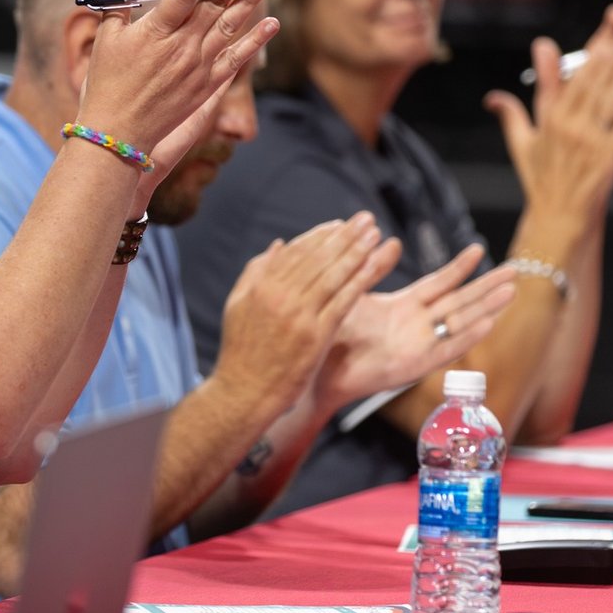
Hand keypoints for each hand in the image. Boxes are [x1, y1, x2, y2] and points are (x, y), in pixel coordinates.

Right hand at [77, 0, 277, 150]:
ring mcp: (198, 67)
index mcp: (156, 32)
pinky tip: (272, 23)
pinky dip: (255, 41)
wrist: (117, 134)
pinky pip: (237, 59)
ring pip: (231, 26)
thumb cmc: (106, 82)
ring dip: (251, 0)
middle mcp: (182, 47)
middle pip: (216, 2)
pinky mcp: (207, 86)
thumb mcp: (107, 35)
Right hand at [212, 214, 398, 422]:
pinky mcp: (315, 335)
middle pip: (319, 257)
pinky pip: (343, 300)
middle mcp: (279, 295)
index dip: (321, 235)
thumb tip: (279, 245)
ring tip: (374, 235)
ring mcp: (298, 315)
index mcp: (261, 285)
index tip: (340, 224)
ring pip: (333, 274)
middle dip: (345, 235)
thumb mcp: (238, 305)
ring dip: (357, 251)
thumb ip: (256, 272)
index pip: (297, 251)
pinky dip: (359, 280)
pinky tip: (373, 265)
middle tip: (365, 219)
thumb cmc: (240, 352)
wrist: (243, 392)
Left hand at [315, 248, 517, 410]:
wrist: (317, 369)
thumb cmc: (331, 335)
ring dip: (486, 308)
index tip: (479, 249)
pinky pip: (445, 350)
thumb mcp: (355, 295)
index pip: (439, 283)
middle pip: (460, 302)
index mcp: (403, 307)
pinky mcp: (413, 367)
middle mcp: (417, 326)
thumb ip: (374, 269)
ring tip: (511, 293)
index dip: (459, 267)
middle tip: (515, 271)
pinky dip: (467, 337)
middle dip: (487, 287)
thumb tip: (390, 240)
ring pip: (460, 324)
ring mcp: (418, 346)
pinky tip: (487, 323)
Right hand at [482, 5, 612, 234]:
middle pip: (599, 74)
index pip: (576, 70)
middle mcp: (570, 123)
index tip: (612, 20)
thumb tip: (493, 95)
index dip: (596, 43)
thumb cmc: (540, 179)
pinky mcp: (612, 152)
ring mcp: (592, 138)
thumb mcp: (522, 141)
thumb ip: (511, 111)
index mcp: (550, 117)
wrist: (558, 215)